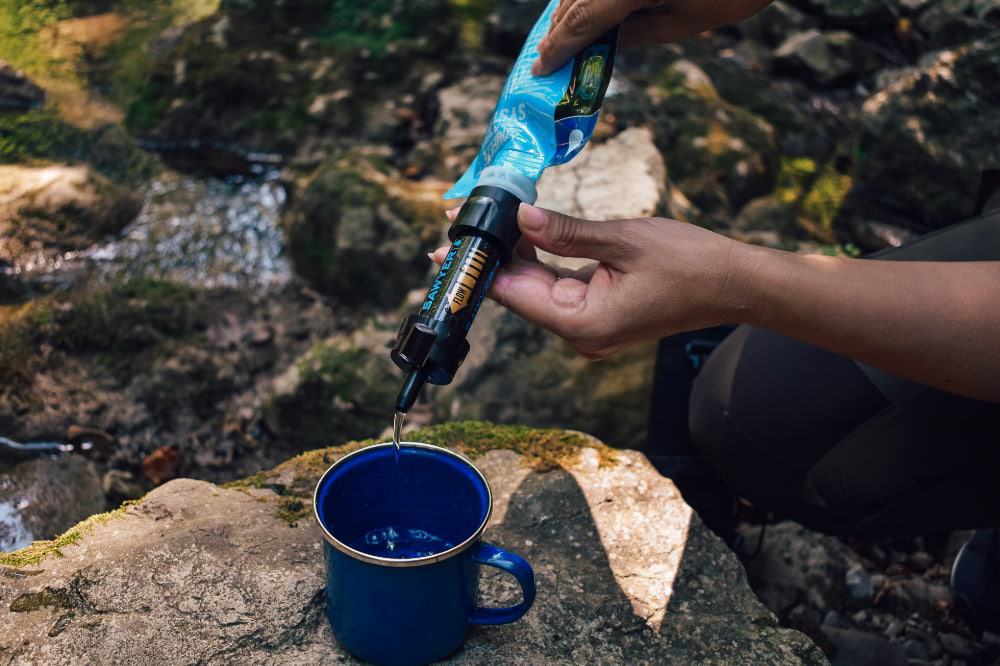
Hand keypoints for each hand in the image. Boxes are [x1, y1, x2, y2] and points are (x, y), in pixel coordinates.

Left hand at [433, 204, 749, 357]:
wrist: (734, 284)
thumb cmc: (689, 263)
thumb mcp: (623, 239)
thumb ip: (567, 232)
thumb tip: (521, 217)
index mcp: (585, 323)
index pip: (516, 295)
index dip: (480, 270)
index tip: (445, 250)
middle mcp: (582, 333)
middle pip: (521, 295)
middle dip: (491, 261)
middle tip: (458, 225)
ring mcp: (590, 326)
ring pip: (537, 291)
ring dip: (513, 260)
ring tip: (482, 226)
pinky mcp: (599, 314)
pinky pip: (558, 289)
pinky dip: (540, 265)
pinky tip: (520, 238)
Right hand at [532, 0, 774, 74]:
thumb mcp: (688, 20)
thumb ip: (639, 32)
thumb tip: (601, 45)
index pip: (581, 22)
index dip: (558, 50)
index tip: (540, 69)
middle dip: (558, 30)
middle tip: (546, 58)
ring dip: (570, 9)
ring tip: (562, 37)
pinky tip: (587, 10)